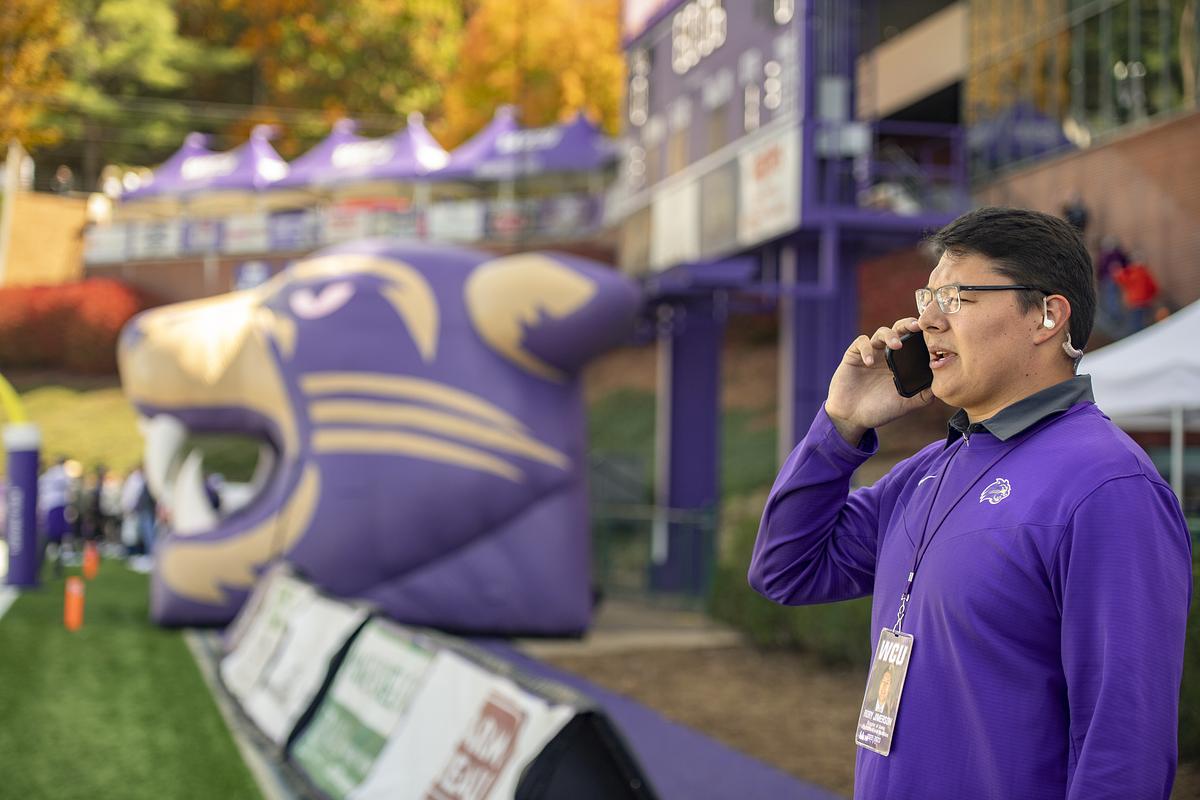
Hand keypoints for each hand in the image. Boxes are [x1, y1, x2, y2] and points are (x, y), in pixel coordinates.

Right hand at [824, 318, 934, 444]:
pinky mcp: (854, 355)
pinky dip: (866, 349)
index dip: (923, 334)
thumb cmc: (880, 409)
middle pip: (899, 329)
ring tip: (896, 346)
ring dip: (890, 335)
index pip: (915, 340)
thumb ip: (924, 395)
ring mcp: (871, 352)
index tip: (934, 332)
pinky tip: (869, 363)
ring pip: (881, 332)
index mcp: (902, 362)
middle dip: (908, 325)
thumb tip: (944, 384)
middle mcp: (888, 354)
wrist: (853, 417)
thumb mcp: (906, 404)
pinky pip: (861, 343)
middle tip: (916, 327)